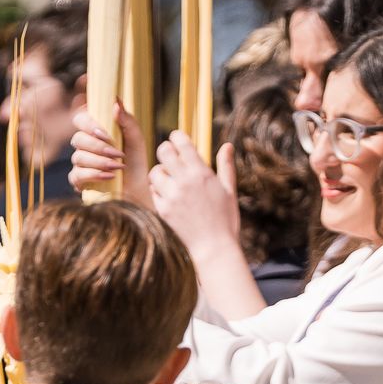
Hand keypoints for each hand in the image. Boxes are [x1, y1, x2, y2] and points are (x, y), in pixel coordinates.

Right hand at [64, 103, 151, 206]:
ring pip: (78, 157)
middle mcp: (84, 146)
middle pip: (78, 139)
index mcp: (94, 132)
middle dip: (99, 146)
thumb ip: (127, 120)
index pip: (80, 119)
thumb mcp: (136, 140)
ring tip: (118, 167)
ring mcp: (80, 164)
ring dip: (100, 162)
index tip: (103, 132)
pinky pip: (76, 175)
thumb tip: (116, 102)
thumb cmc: (136, 163)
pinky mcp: (79, 181)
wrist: (138, 189)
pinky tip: (109, 177)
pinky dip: (94, 175)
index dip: (87, 123)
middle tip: (118, 153)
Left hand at [149, 132, 241, 258]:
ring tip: (170, 178)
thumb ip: (226, 165)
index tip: (177, 139)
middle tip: (170, 155)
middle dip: (166, 150)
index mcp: (201, 173)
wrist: (214, 247)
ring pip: (155, 171)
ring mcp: (171, 196)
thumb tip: (227, 145)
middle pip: (163, 151)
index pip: (181, 143)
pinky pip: (153, 190)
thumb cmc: (225, 219)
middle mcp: (184, 181)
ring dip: (161, 171)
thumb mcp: (229, 190)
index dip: (177, 137)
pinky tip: (169, 194)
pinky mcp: (163, 209)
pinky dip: (158, 189)